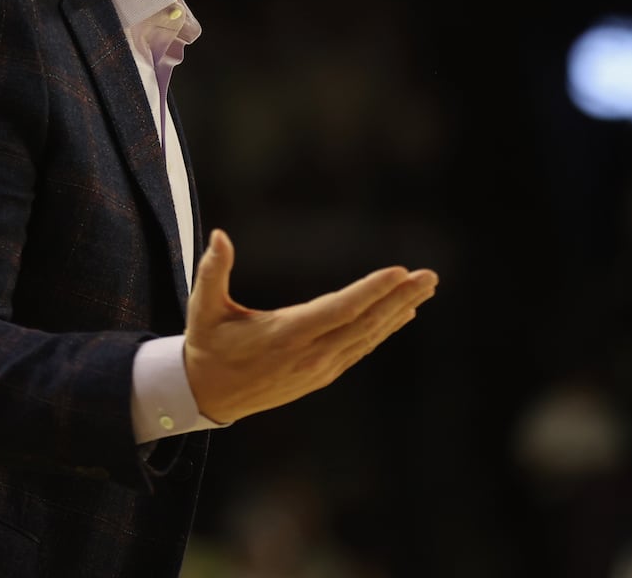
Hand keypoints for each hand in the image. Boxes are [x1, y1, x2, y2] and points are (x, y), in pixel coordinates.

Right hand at [183, 229, 437, 423]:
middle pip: (364, 324)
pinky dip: (383, 330)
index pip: (339, 310)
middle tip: (429, 276)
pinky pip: (360, 348)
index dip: (372, 291)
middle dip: (399, 298)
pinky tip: (401, 315)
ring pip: (367, 337)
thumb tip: (220, 235)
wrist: (207, 395)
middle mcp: (309, 355)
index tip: (399, 272)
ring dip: (398, 312)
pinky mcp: (321, 375)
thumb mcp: (203, 307)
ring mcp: (319, 368)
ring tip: (424, 289)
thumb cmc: (207, 344)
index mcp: (285, 335)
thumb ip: (212, 270)